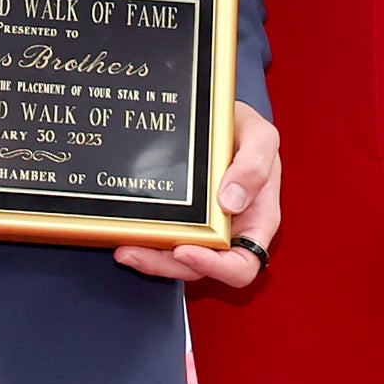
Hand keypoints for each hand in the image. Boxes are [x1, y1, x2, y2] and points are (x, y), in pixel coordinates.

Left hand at [122, 103, 279, 284]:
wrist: (218, 116)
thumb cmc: (246, 131)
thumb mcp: (260, 138)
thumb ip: (254, 167)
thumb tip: (231, 201)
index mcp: (256, 222)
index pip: (242, 266)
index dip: (216, 268)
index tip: (185, 251)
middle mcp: (229, 231)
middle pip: (200, 267)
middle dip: (166, 265)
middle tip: (134, 252)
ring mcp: (202, 226)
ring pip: (176, 258)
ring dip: (149, 258)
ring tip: (123, 249)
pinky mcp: (179, 216)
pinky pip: (163, 236)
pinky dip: (144, 238)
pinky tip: (124, 232)